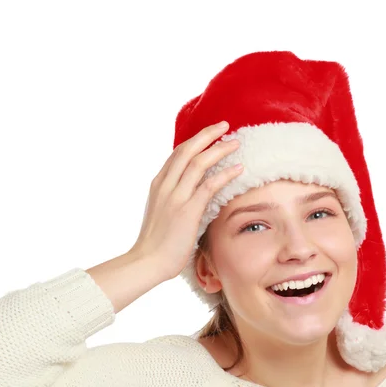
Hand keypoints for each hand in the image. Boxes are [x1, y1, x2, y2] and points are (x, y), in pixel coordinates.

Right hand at [129, 121, 242, 280]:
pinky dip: (225, 174)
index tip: (210, 134)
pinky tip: (238, 168)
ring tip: (235, 143)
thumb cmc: (155, 243)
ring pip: (199, 162)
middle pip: (187, 150)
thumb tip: (190, 194)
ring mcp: (175, 196)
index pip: (177, 154)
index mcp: (158, 184)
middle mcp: (165, 185)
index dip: (195, 141)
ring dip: (219, 149)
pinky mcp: (187, 210)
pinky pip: (209, 185)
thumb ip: (172, 198)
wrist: (147, 261)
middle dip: (208, 134)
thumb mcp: (160, 212)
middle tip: (225, 126)